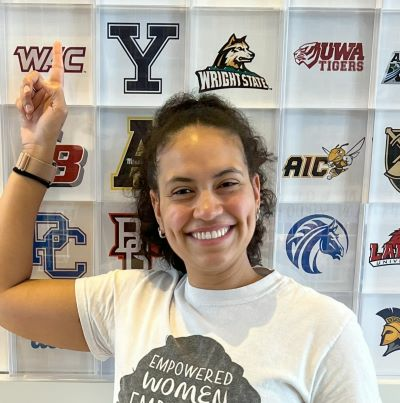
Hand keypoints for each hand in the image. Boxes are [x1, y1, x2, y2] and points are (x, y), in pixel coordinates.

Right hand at [15, 41, 66, 162]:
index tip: (56, 42)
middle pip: (34, 76)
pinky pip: (18, 97)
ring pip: (24, 85)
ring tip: (28, 109)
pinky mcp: (24, 105)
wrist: (37, 142)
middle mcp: (46, 93)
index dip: (57, 57)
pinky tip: (25, 114)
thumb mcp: (60, 109)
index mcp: (57, 92)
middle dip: (29, 83)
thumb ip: (56, 92)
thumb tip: (47, 81)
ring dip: (24, 96)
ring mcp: (34, 99)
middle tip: (28, 93)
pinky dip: (20, 104)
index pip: (57, 71)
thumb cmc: (52, 128)